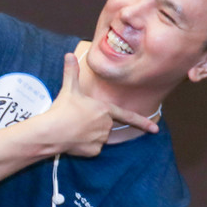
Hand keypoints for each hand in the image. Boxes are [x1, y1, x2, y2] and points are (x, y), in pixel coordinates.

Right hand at [38, 51, 157, 158]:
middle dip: (92, 124)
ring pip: (97, 137)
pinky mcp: (93, 151)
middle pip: (104, 125)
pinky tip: (73, 141)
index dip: (142, 122)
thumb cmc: (62, 110)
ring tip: (72, 130)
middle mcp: (106, 125)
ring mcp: (100, 139)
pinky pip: (91, 148)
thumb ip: (71, 72)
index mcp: (105, 110)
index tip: (155, 129)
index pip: (127, 116)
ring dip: (88, 135)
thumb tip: (68, 54)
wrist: (51, 132)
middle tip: (75, 120)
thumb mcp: (68, 90)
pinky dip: (83, 146)